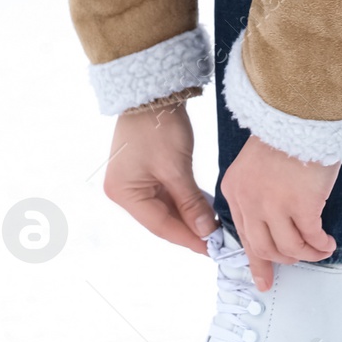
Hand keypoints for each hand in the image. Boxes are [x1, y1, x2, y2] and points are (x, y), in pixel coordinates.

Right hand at [103, 103, 215, 254]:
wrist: (152, 91)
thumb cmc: (158, 126)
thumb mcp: (176, 169)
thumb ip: (191, 204)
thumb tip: (206, 232)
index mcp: (123, 193)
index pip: (161, 226)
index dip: (188, 239)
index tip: (212, 250)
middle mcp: (123, 192)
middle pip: (162, 221)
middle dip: (190, 231)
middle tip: (217, 242)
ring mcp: (133, 183)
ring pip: (166, 210)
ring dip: (189, 218)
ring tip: (214, 229)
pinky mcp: (144, 175)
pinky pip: (166, 197)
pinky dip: (185, 204)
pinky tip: (203, 211)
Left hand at [220, 136, 338, 290]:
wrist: (304, 114)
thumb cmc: (286, 136)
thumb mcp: (256, 166)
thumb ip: (256, 194)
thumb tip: (271, 226)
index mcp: (234, 190)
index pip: (243, 235)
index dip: (256, 261)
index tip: (264, 278)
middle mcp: (249, 200)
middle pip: (263, 247)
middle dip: (284, 259)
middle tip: (300, 260)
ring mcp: (273, 204)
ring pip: (288, 247)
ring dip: (307, 254)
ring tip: (320, 249)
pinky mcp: (300, 205)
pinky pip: (310, 238)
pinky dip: (320, 245)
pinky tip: (327, 243)